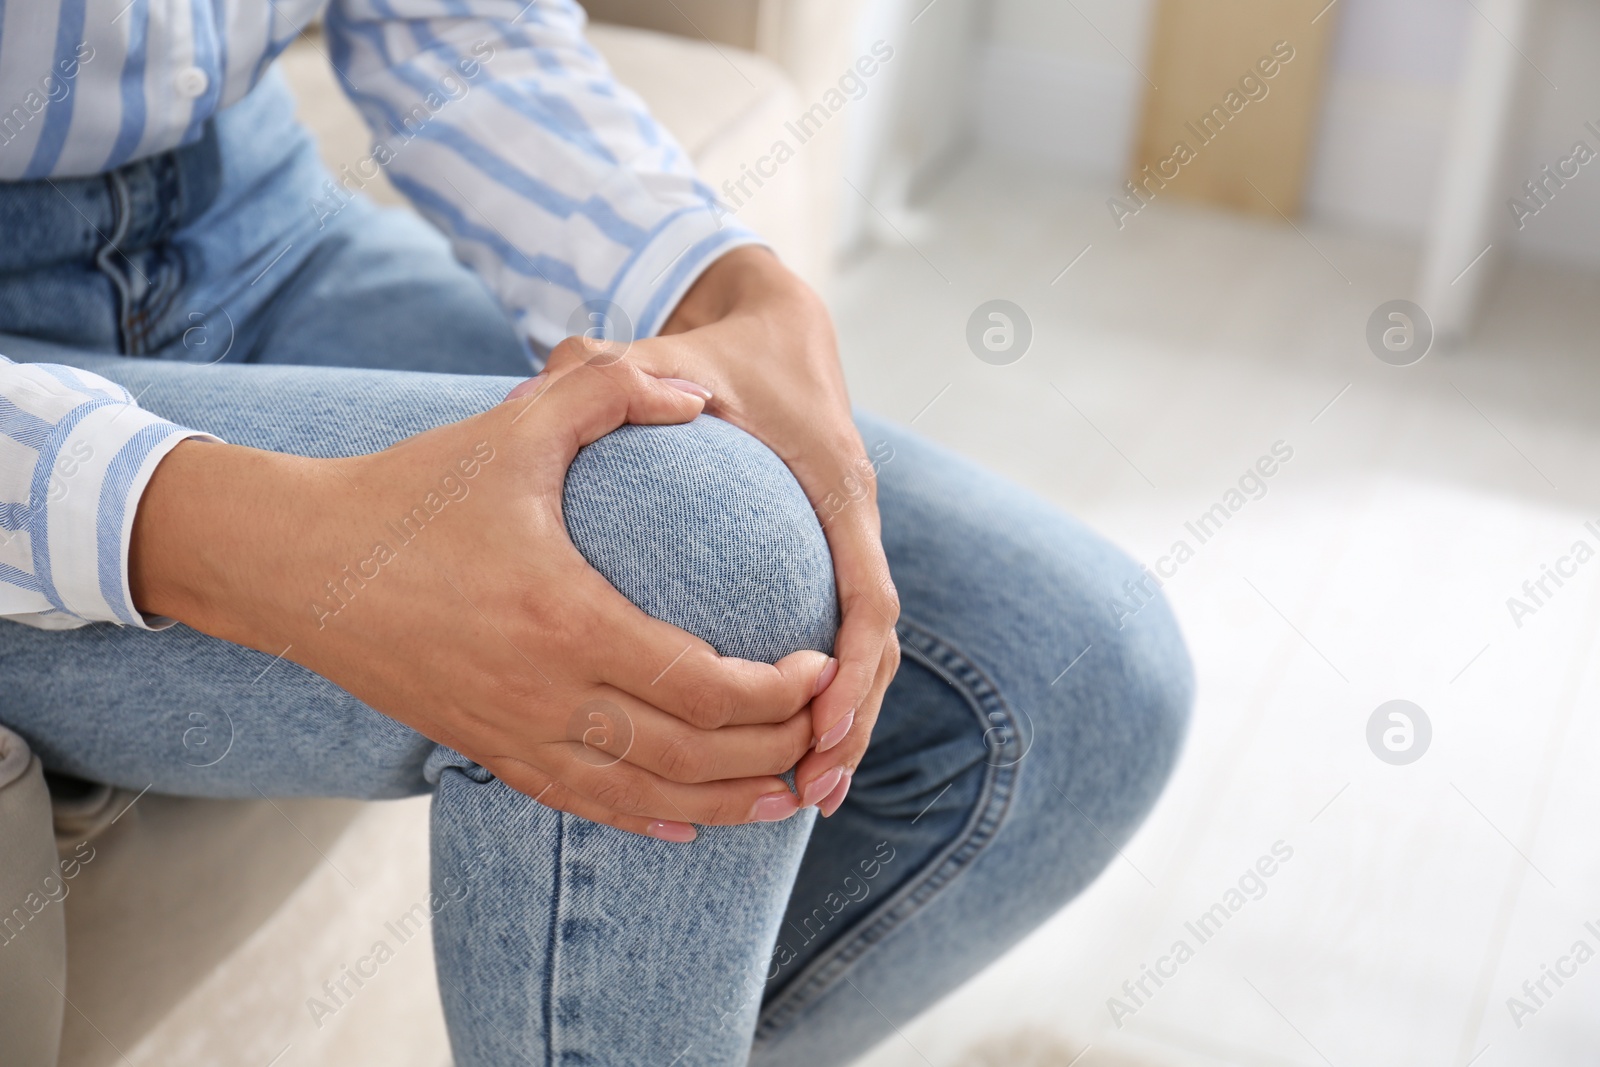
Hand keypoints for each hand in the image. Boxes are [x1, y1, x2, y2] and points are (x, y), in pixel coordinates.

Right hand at [129, 358, 836, 840]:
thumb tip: (699, 394)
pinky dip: (644, 820)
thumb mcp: (514, 424)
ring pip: (643, 798)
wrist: (295, 565)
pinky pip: (580, 805)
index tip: (820, 668)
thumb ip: (611, 389)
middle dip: (770, 751)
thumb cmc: (408, 493)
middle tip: (819, 727)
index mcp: (565, 618)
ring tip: (782, 793)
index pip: (702, 685)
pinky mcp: (484, 750)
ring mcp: (512, 733)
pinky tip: (684, 824)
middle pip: (689, 755)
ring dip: (723, 804)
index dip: (777, 692)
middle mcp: (544, 694)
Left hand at [545, 246, 900, 817]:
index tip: (818, 725)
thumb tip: (574, 389)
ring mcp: (845, 546)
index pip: (868, 594)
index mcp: (837, 485)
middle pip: (878, 647)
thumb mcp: (682, 354)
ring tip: (800, 797)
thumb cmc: (726, 350)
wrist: (777, 323)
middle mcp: (854, 523)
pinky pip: (834, 642)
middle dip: (852, 723)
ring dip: (841, 726)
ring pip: (866, 656)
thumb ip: (626, 373)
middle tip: (810, 793)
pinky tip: (775, 751)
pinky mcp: (824, 561)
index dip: (852, 669)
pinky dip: (817, 699)